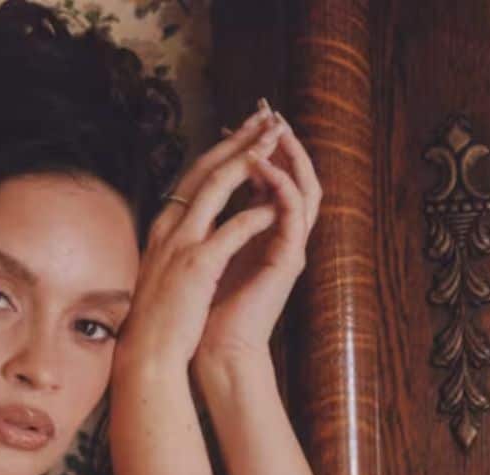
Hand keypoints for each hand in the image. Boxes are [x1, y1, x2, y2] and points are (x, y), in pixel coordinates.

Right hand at [112, 105, 290, 378]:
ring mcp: (182, 244)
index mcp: (163, 229)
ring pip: (218, 187)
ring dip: (250, 159)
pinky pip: (232, 230)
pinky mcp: (198, 266)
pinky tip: (278, 203)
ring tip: (275, 140)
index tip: (245, 131)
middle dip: (239, 140)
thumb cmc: (156, 319)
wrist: (145, 353)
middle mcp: (169, 228)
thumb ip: (175, 245)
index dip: (221, 151)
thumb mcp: (162, 271)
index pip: (193, 178)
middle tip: (267, 117)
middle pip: (206, 170)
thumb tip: (190, 229)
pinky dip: (256, 213)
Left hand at [194, 108, 321, 365]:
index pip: (264, 178)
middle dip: (278, 142)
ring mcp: (287, 247)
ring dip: (287, 158)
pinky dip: (280, 188)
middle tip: (266, 111)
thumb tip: (187, 197)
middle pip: (291, 176)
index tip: (231, 122)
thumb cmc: (203, 307)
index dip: (250, 148)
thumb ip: (206, 225)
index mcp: (258, 231)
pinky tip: (265, 168)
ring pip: (303, 189)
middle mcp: (278, 235)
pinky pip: (293, 215)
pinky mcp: (288, 261)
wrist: (214, 349)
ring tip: (272, 131)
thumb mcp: (201, 254)